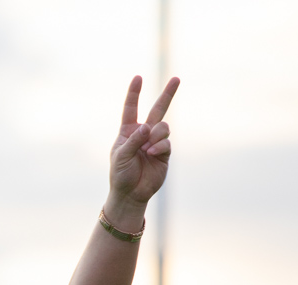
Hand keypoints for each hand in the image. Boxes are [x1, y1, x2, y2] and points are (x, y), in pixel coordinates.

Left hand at [109, 75, 179, 207]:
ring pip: (163, 127)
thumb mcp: (121, 156)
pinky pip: (166, 142)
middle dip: (168, 94)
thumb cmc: (121, 174)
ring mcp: (155, 142)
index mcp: (128, 131)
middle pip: (158, 110)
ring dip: (156, 136)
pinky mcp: (164, 152)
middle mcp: (143, 133)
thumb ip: (134, 140)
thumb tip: (148, 126)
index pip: (131, 109)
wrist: (131, 194)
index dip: (134, 93)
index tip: (138, 77)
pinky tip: (152, 154)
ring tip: (147, 150)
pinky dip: (159, 146)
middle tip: (176, 78)